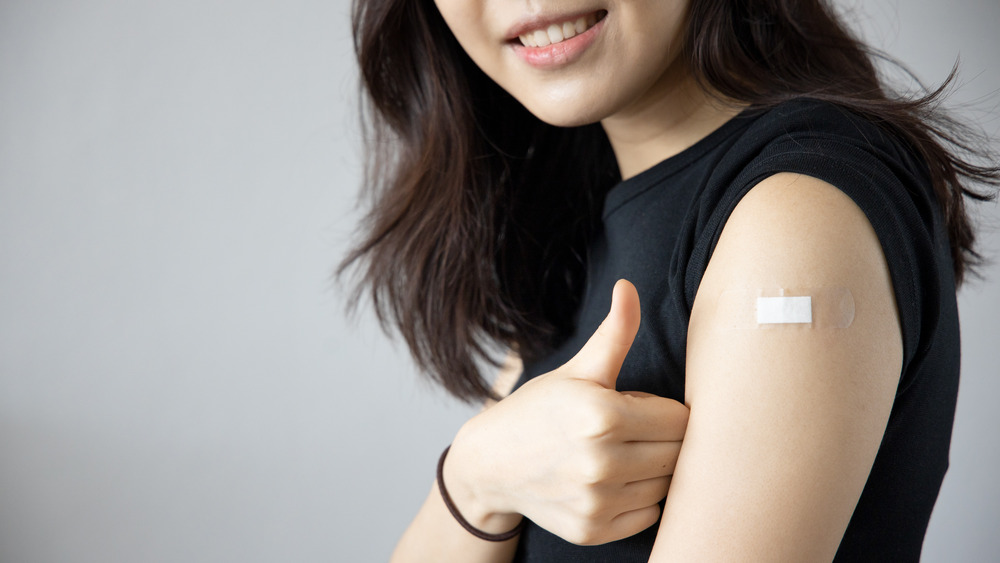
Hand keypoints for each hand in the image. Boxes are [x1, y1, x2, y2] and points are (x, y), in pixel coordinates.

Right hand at [444, 280, 689, 545]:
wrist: (489, 464)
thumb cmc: (538, 411)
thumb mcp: (577, 370)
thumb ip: (614, 334)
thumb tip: (629, 287)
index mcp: (603, 416)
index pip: (682, 420)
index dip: (663, 410)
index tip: (637, 407)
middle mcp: (602, 464)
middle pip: (678, 454)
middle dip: (661, 440)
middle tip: (628, 431)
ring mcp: (597, 502)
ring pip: (667, 487)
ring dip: (652, 471)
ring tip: (618, 455)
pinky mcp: (594, 531)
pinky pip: (648, 515)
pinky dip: (638, 500)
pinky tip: (611, 481)